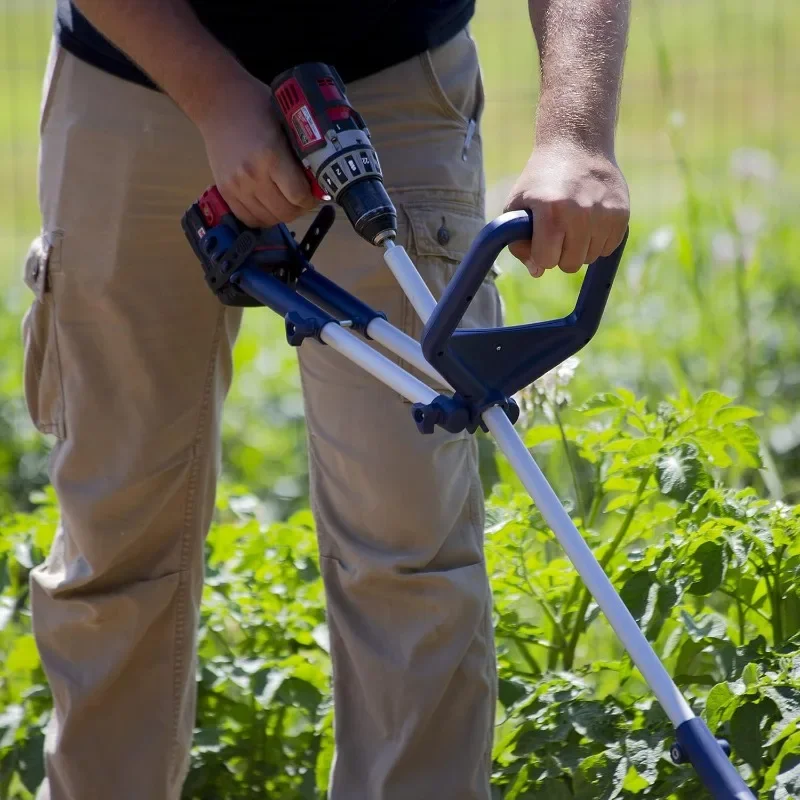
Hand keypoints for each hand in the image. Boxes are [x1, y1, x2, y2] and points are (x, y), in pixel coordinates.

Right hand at [197, 76, 316, 227]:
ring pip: (268, 219)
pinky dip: (261, 217)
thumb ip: (300, 152)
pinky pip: (247, 218)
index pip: (299, 196)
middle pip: (285, 213)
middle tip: (302, 198)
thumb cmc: (255, 106)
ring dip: (281, 213)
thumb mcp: (286, 123)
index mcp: (272, 156)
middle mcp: (253, 176)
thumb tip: (317, 178)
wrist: (217, 101)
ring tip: (285, 200)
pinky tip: (267, 205)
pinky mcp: (224, 190)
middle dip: (299, 208)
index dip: (311, 199)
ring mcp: (236, 186)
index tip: (314, 192)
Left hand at [504, 141, 629, 276]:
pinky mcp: (622, 214)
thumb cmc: (540, 180)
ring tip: (573, 221)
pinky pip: (608, 248)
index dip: (541, 254)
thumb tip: (537, 272)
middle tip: (557, 230)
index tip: (540, 238)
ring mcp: (605, 214)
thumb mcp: (516, 206)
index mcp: (551, 212)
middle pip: (570, 264)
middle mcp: (581, 214)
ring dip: (579, 247)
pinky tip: (589, 220)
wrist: (576, 145)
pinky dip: (597, 241)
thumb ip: (518, 243)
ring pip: (590, 258)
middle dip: (560, 254)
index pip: (547, 261)